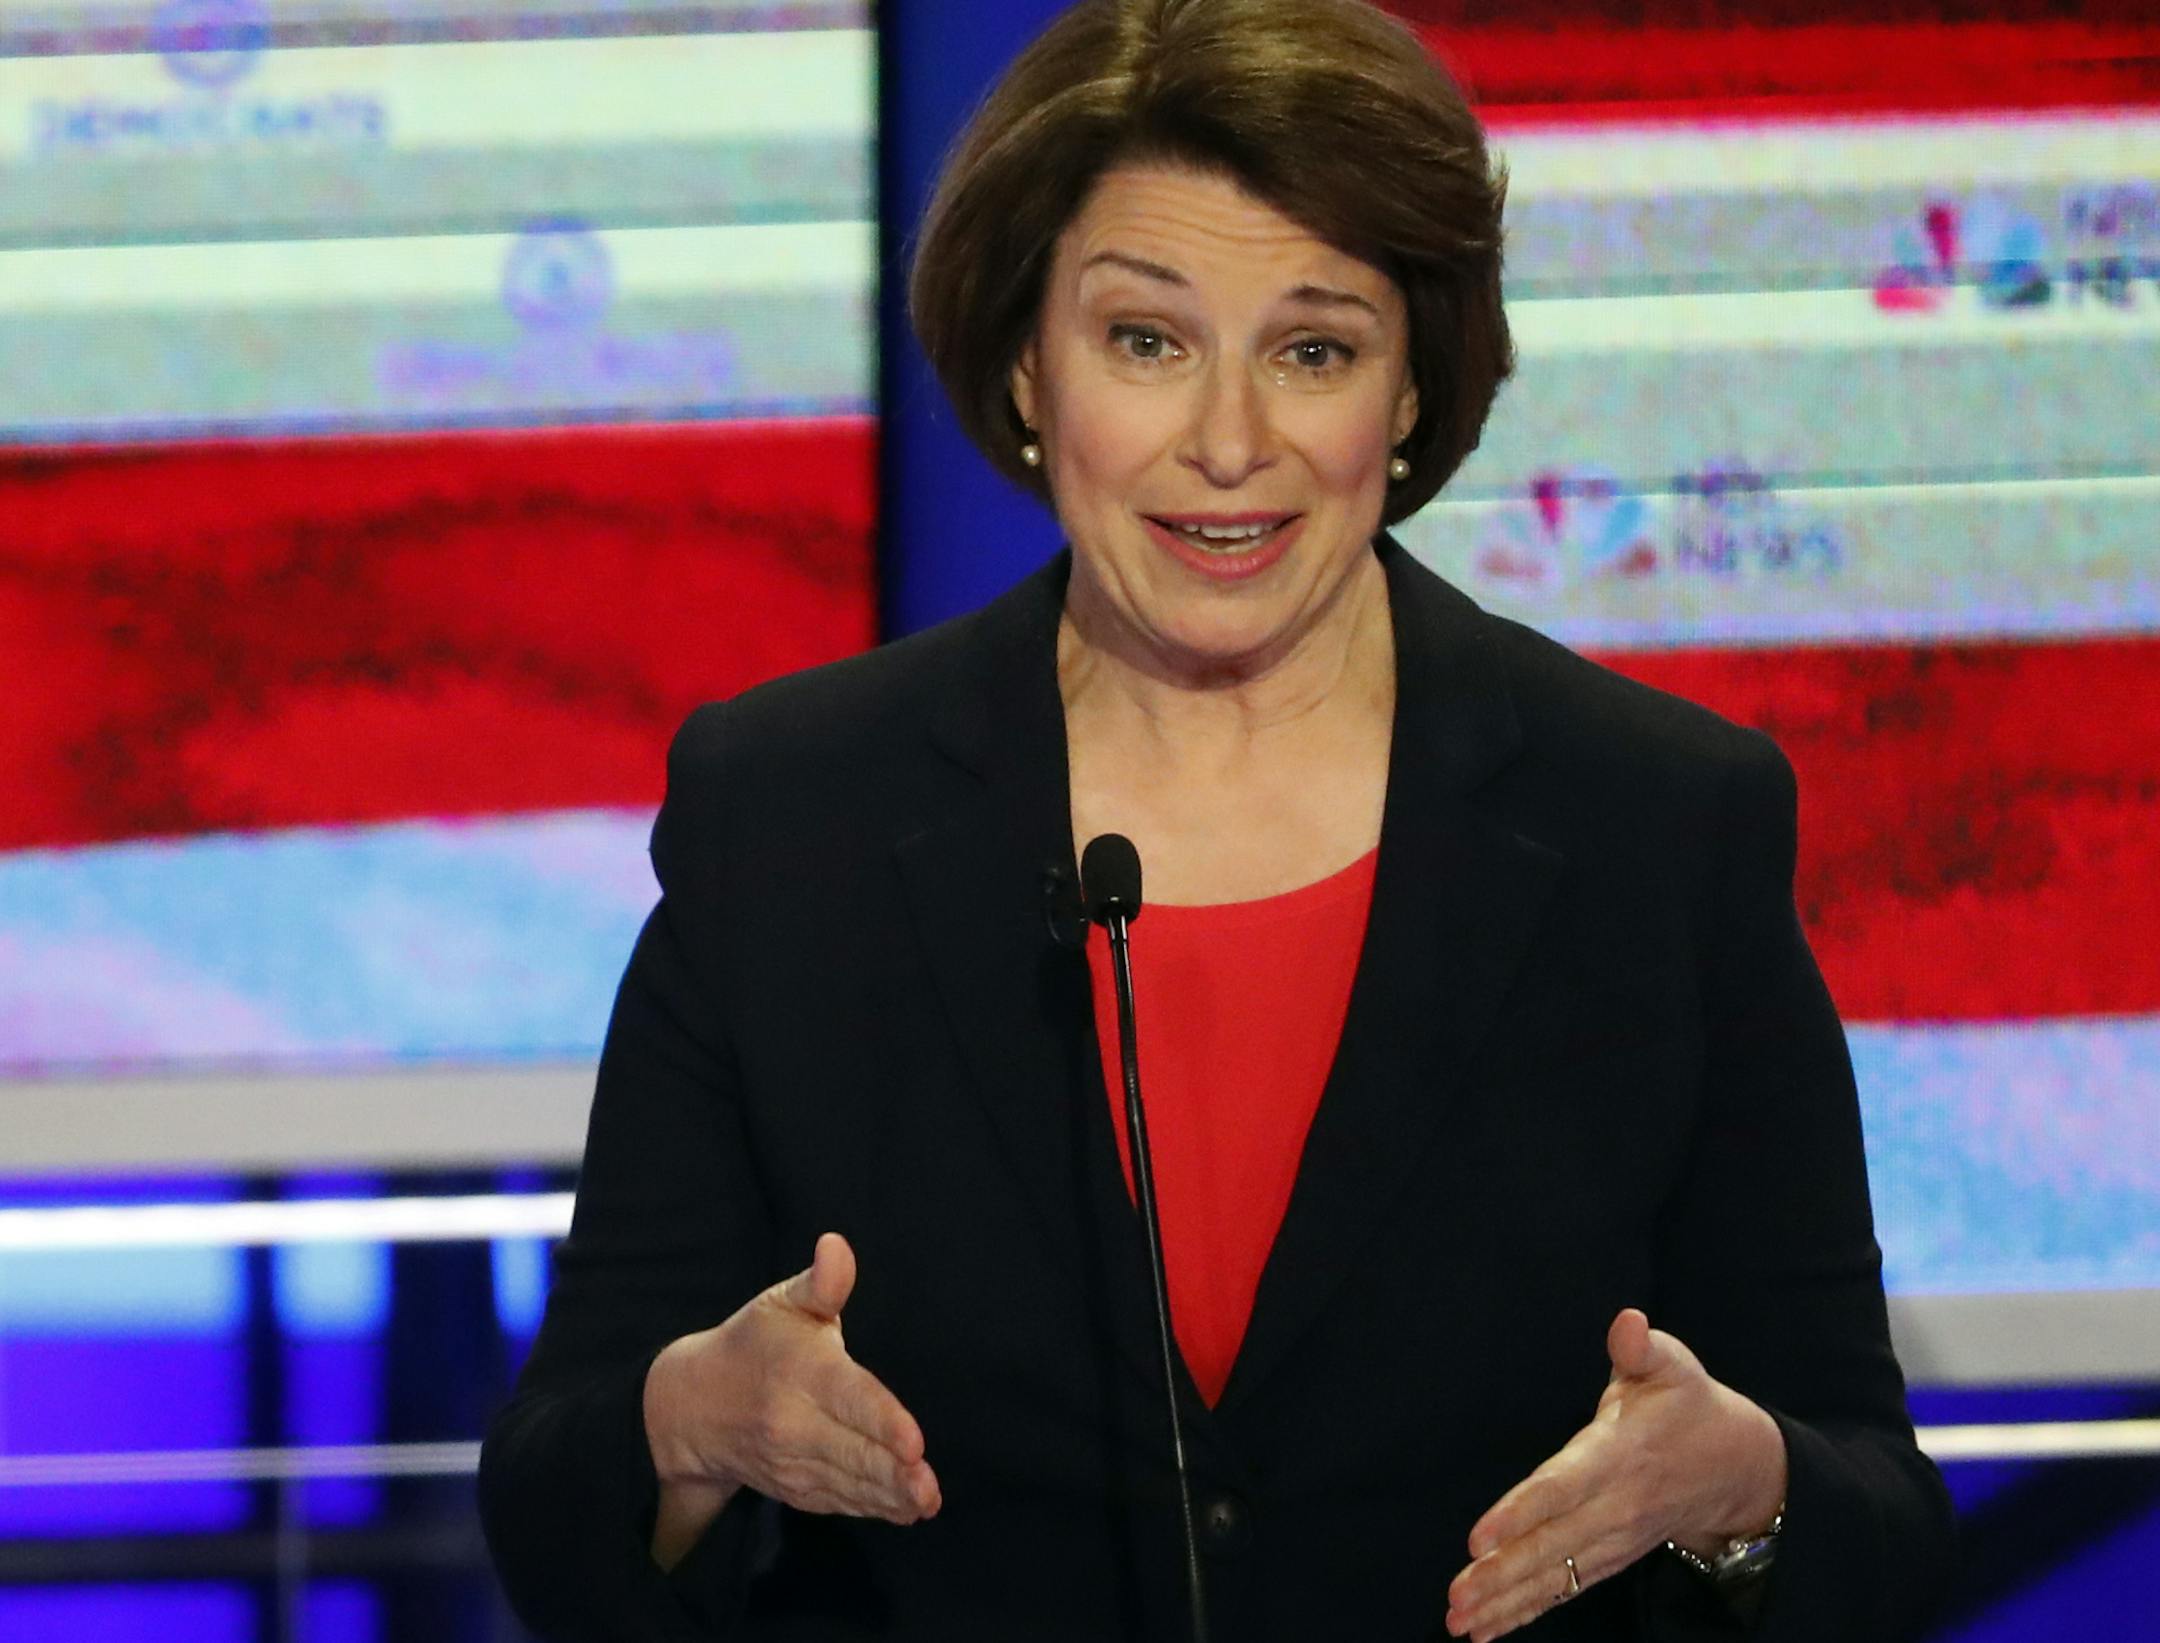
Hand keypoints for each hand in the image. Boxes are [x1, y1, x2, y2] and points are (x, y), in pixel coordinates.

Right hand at [644, 1232, 941, 1538]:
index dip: (881, 1421)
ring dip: (887, 1497)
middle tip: (928, 1485)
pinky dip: (871, 1509)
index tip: (913, 1442)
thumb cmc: (753, 1344)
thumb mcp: (781, 1303)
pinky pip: (836, 1502)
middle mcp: (793, 1423)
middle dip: (892, 1472)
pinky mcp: (794, 1488)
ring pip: (846, 1483)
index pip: (847, 1398)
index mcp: (800, 1372)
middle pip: (850, 1451)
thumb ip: (822, 1282)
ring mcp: (791, 1462)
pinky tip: (905, 1509)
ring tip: (924, 1501)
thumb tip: (836, 1246)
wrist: (693, 1407)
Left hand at [1443, 1308, 1785, 1641]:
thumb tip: (1627, 1323)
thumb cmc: (1686, 1405)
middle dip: (1502, 1573)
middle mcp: (1615, 1506)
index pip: (1564, 1487)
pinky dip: (1525, 1611)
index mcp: (1619, 1456)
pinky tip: (1485, 1627)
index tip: (1480, 1538)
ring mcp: (1613, 1540)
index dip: (1521, 1512)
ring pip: (1554, 1576)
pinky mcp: (1609, 1558)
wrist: (1734, 1467)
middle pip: (1551, 1545)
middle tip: (1456, 1595)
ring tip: (1460, 1621)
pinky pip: (1565, 1590)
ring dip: (1505, 1601)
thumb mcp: (1673, 1366)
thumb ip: (1643, 1349)